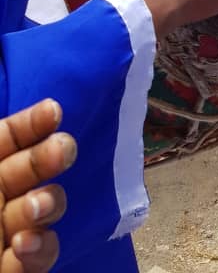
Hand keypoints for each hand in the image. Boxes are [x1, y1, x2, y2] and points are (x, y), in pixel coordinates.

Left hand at [0, 98, 75, 272]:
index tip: (54, 111)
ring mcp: (11, 233)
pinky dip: (38, 249)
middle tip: (64, 151)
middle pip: (33, 166)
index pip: (8, 138)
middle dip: (51, 155)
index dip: (30, 123)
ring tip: (34, 209)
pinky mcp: (21, 268)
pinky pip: (42, 254)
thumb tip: (46, 107)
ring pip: (47, 207)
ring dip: (47, 203)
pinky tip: (24, 245)